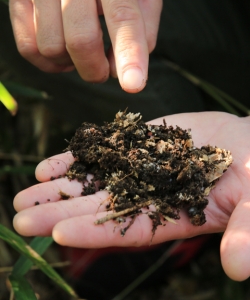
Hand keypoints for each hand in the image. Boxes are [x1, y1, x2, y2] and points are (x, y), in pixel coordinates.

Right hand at [9, 0, 161, 91]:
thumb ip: (144, 30)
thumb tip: (120, 70)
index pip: (122, 17)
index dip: (129, 54)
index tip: (134, 85)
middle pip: (80, 40)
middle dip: (96, 69)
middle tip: (104, 70)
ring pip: (51, 49)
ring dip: (72, 63)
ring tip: (82, 48)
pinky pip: (29, 48)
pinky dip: (49, 61)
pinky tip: (63, 47)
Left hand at [13, 111, 249, 280]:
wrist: (249, 145)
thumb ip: (245, 234)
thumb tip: (238, 268)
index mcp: (173, 215)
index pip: (127, 229)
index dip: (94, 232)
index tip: (58, 234)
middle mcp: (150, 194)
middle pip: (100, 206)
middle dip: (61, 211)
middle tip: (20, 217)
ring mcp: (142, 166)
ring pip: (96, 177)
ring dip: (61, 184)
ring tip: (27, 190)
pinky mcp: (143, 142)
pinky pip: (107, 149)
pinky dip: (81, 154)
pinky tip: (52, 163)